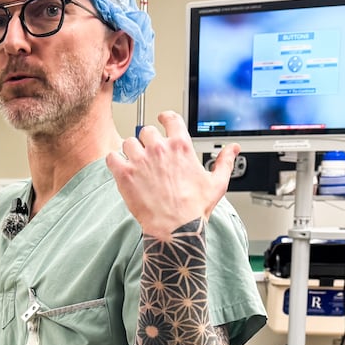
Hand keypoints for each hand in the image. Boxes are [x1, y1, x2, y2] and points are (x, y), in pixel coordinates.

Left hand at [105, 110, 239, 238]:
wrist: (175, 227)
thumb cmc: (194, 208)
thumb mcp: (216, 183)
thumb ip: (224, 162)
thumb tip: (233, 149)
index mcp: (181, 147)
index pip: (170, 119)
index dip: (164, 117)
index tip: (161, 119)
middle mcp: (159, 149)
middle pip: (146, 131)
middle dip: (147, 140)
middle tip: (148, 153)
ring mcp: (140, 160)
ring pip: (128, 142)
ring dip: (130, 150)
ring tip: (134, 163)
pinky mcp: (125, 174)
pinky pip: (112, 157)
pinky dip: (114, 161)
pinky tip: (119, 168)